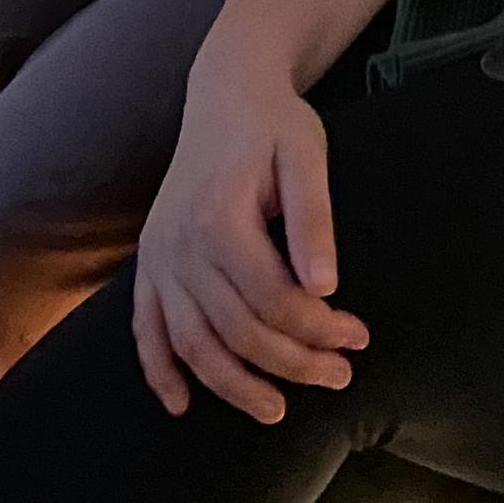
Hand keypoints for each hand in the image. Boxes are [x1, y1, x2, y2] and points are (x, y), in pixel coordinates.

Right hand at [130, 60, 368, 425]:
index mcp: (220, 219)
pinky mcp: (148, 262)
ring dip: (232, 385)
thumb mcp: (306, 155)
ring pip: (191, 344)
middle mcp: (180, 245)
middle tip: (339, 377)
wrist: (226, 93)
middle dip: (291, 364)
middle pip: (237, 331)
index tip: (358, 339)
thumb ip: (313, 220)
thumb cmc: (275, 125)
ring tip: (277, 409)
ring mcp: (158, 258)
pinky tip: (182, 404)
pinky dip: (159, 371)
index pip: (273, 300)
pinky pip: (145, 329)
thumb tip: (326, 287)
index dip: (318, 330)